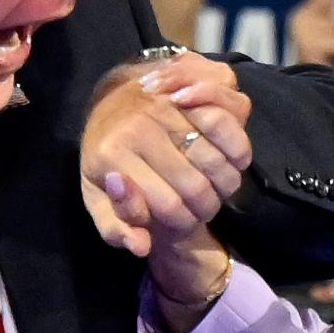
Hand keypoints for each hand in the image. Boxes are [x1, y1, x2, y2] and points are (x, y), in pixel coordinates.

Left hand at [78, 56, 251, 258]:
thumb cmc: (106, 165)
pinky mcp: (184, 86)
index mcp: (111, 156)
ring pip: (218, 160)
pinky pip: (228, 120)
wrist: (108, 110)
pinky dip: (235, 143)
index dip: (183, 223)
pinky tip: (225, 154)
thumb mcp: (98, 203)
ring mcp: (164, 104)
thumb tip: (141, 246)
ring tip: (213, 185)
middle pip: (197, 188)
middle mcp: (138, 126)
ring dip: (225, 181)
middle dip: (205, 207)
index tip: (182, 221)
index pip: (169, 208)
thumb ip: (116, 228)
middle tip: (200, 206)